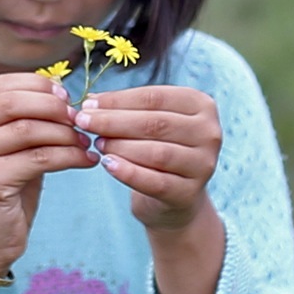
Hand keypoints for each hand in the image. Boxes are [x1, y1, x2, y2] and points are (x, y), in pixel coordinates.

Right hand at [0, 71, 97, 273]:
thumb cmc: (3, 200)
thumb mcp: (12, 156)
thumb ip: (27, 126)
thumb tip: (63, 97)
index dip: (36, 84)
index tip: (66, 97)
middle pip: (10, 101)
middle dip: (52, 105)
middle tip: (79, 119)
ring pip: (27, 129)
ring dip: (65, 133)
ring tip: (85, 143)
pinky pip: (37, 157)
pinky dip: (68, 156)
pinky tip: (85, 161)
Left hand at [79, 84, 221, 235]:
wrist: (175, 196)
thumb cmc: (159, 148)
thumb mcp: (151, 123)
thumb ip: (127, 109)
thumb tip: (91, 102)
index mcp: (202, 106)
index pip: (155, 97)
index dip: (118, 100)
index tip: (88, 104)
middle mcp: (209, 133)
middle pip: (155, 123)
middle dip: (114, 121)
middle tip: (84, 122)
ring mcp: (203, 165)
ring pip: (156, 152)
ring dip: (120, 146)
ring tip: (97, 143)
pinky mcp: (190, 193)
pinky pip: (155, 182)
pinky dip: (129, 172)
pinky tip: (107, 165)